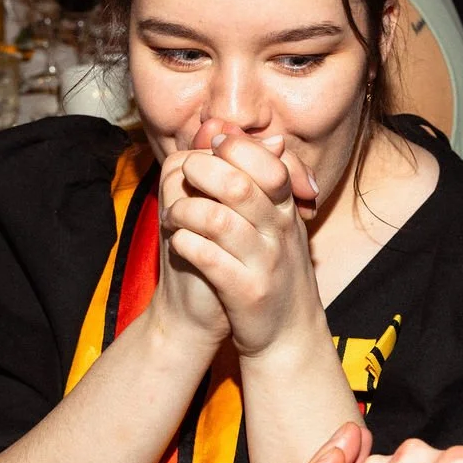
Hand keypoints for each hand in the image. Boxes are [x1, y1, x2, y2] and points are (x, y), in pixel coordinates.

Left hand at [162, 129, 323, 358]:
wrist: (287, 334)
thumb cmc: (268, 269)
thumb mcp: (267, 220)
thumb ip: (247, 175)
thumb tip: (221, 128)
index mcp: (285, 209)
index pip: (266, 162)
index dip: (233, 147)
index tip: (210, 147)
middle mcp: (280, 232)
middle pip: (239, 185)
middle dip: (202, 173)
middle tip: (185, 178)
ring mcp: (265, 263)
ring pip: (219, 220)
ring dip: (186, 211)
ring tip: (175, 216)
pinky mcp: (248, 293)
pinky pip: (209, 259)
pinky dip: (187, 244)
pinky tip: (180, 243)